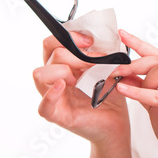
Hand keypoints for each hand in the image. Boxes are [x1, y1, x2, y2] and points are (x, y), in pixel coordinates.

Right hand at [33, 32, 138, 150]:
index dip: (69, 37)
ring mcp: (55, 97)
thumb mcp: (107, 69)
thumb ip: (100, 55)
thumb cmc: (110, 95)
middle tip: (94, 64)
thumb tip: (100, 40)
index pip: (53, 43)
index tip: (89, 42)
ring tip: (78, 79)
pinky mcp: (58, 115)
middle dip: (75, 55)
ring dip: (62, 70)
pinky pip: (44, 106)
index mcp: (65, 65)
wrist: (117, 120)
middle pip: (51, 54)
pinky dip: (51, 94)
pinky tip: (63, 86)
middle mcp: (56, 78)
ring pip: (40, 74)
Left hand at [114, 30, 157, 157]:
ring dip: (140, 80)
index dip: (141, 44)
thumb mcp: (157, 104)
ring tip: (128, 89)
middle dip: (135, 63)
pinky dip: (138, 92)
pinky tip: (123, 90)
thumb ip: (145, 86)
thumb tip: (125, 71)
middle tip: (115, 70)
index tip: (123, 35)